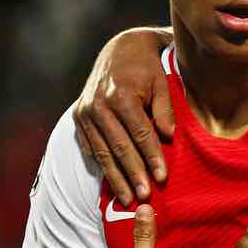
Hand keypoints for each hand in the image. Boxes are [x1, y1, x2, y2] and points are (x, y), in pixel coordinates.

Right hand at [74, 27, 174, 205]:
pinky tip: (112, 182)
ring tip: (128, 198)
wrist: (120, 49)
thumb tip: (169, 137)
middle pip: (119, 148)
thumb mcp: (162, 82)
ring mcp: (85, 113)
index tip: (162, 177)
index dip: (152, 157)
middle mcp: (98, 106)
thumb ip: (165, 110)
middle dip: (133, 174)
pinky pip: (91, 147)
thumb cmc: (147, 67)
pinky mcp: (78, 118)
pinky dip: (102, 166)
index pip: (140, 134)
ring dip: (116, 177)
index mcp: (120, 95)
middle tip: (145, 197)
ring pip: (103, 152)